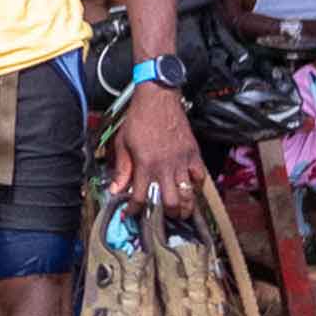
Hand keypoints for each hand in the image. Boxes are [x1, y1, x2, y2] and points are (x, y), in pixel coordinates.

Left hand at [109, 87, 205, 218]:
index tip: (130, 214)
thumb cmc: (138, 120)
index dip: (134, 210)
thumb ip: (122, 169)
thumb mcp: (123, 143)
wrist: (158, 99)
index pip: (140, 197)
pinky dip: (196, 187)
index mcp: (145, 165)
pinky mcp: (194, 155)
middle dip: (166, 214)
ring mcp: (182, 162)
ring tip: (179, 211)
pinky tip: (189, 188)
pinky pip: (200, 178)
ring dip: (184, 207)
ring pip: (188, 195)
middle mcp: (165, 167)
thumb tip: (115, 190)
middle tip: (161, 216)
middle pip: (170, 203)